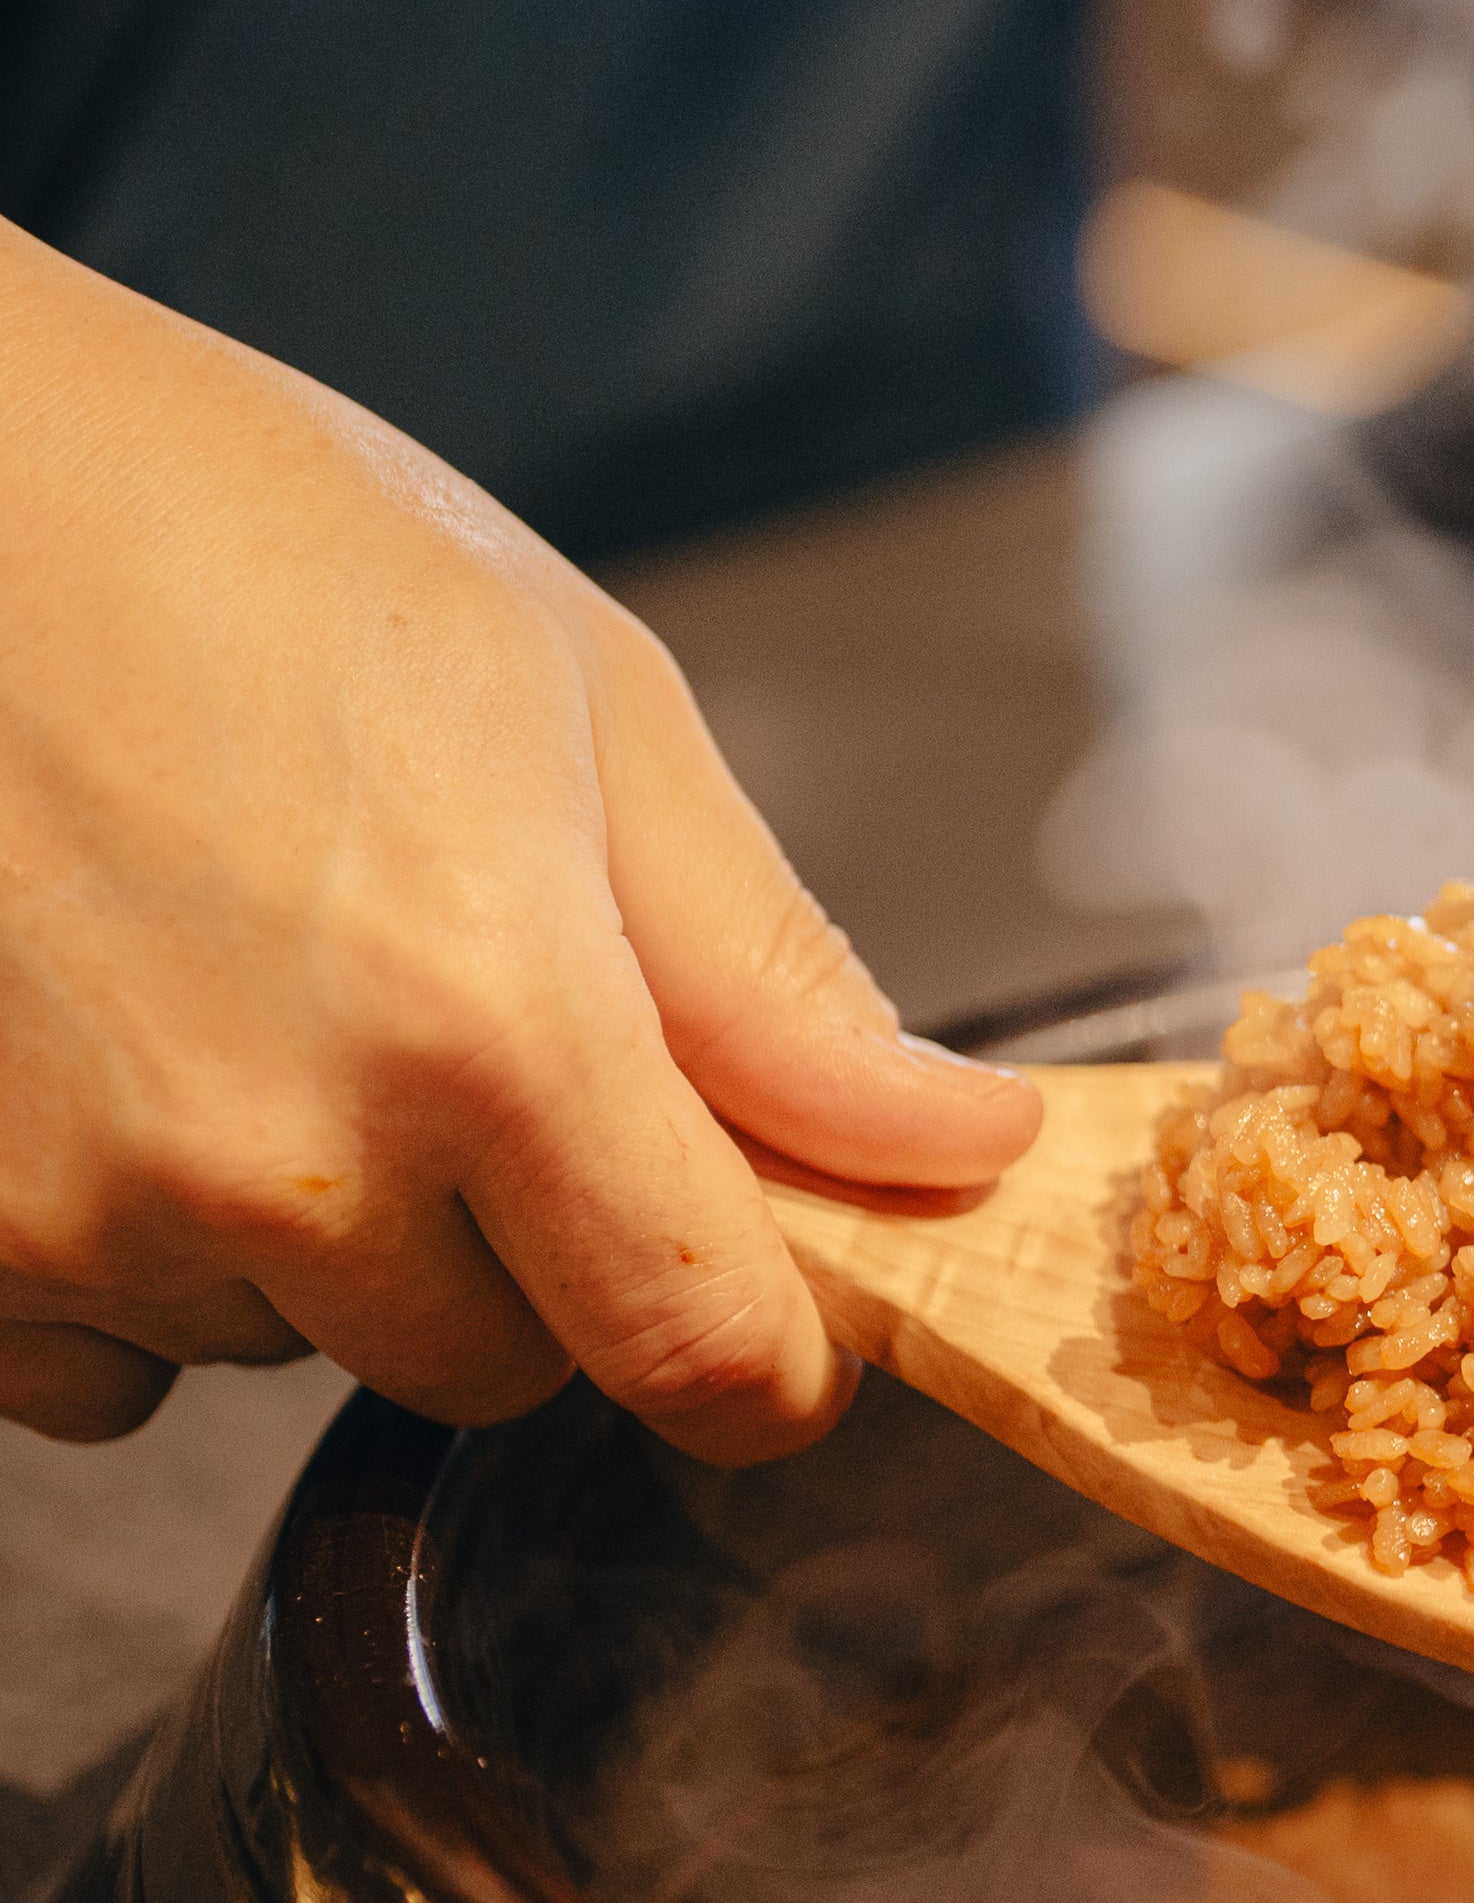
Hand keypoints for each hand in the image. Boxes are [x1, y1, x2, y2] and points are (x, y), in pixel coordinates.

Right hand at [0, 224, 1038, 1451]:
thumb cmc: (229, 534)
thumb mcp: (584, 706)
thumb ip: (774, 977)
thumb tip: (957, 1147)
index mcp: (488, 1028)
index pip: (706, 1352)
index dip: (777, 1358)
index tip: (790, 1307)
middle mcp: (282, 1163)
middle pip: (511, 1365)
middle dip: (546, 1254)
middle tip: (480, 1035)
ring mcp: (82, 1213)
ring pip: (305, 1345)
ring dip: (336, 1236)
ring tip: (272, 989)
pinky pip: (104, 1368)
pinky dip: (147, 1260)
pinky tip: (135, 1066)